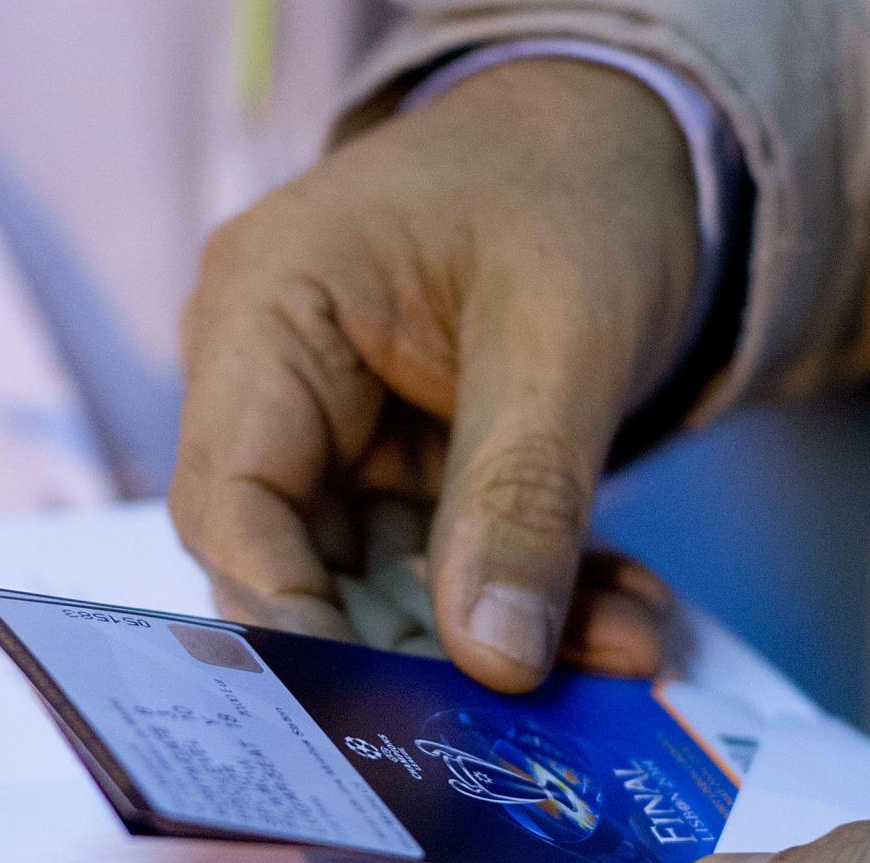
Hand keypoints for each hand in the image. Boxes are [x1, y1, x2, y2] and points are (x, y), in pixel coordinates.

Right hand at [170, 59, 698, 689]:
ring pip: (403, 580)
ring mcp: (352, 431)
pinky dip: (541, 595)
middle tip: (523, 712)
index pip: (233, 503)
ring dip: (512, 630)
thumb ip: (521, 497)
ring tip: (624, 653)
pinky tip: (626, 619)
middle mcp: (285, 382)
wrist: (637, 143)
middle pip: (312, 564)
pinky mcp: (420, 466)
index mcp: (266, 313)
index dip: (290, 621)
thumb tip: (492, 661)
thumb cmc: (575, 184)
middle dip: (428, 645)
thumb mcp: (561, 335)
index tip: (376, 712)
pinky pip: (463, 559)